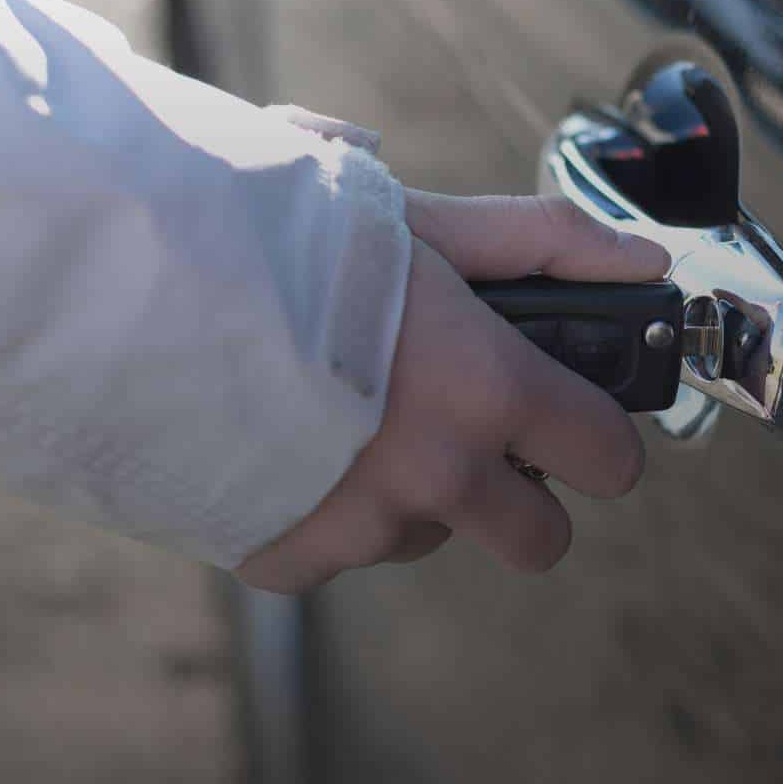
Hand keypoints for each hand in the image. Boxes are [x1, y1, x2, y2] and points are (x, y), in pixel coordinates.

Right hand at [237, 190, 669, 592]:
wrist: (137, 283)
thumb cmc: (290, 240)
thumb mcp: (427, 224)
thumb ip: (545, 244)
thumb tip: (644, 262)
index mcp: (489, 390)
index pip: (611, 459)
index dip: (604, 443)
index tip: (581, 429)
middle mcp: (439, 475)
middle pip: (542, 541)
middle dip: (524, 499)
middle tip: (475, 441)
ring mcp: (364, 528)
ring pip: (432, 538)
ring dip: (417, 495)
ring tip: (357, 415)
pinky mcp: (293, 559)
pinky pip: (343, 555)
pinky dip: (332, 513)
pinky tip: (296, 449)